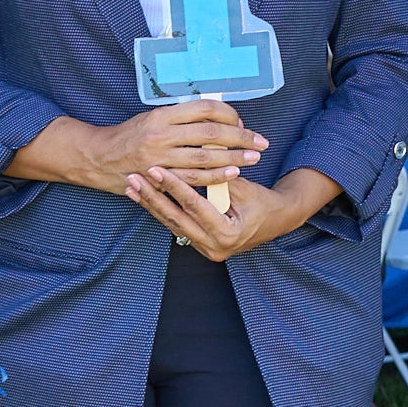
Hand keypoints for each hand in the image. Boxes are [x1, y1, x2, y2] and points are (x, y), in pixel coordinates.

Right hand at [90, 100, 266, 195]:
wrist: (97, 157)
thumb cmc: (128, 135)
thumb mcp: (151, 117)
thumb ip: (180, 118)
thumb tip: (214, 119)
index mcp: (162, 114)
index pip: (204, 109)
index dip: (227, 114)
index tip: (241, 121)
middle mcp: (162, 134)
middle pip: (210, 133)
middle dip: (240, 137)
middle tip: (260, 141)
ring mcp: (160, 158)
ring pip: (205, 157)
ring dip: (234, 158)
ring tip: (254, 158)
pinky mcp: (158, 178)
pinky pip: (193, 178)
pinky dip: (215, 176)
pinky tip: (232, 174)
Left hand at [123, 166, 295, 261]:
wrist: (276, 222)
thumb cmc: (263, 203)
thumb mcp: (245, 189)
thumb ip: (220, 179)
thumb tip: (198, 158)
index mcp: (227, 233)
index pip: (194, 207)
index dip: (174, 186)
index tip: (156, 170)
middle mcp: (214, 246)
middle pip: (176, 219)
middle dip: (153, 197)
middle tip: (134, 178)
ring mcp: (205, 248)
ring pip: (171, 224)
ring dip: (150, 204)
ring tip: (131, 186)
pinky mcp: (199, 244)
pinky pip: (175, 225)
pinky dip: (159, 209)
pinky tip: (142, 197)